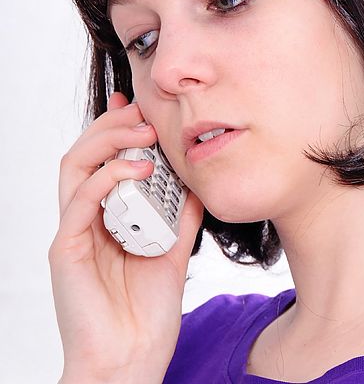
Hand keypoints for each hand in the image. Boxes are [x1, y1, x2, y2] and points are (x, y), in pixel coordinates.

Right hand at [49, 92, 203, 382]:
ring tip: (144, 133)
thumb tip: (196, 182)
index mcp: (105, 216)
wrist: (132, 360)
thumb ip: (180, 216)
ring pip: (74, 166)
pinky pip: (79, 200)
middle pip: (84, 153)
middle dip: (113, 125)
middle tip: (143, 113)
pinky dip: (107, 176)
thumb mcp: (173, 250)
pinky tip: (139, 168)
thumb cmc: (146, 311)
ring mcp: (73, 231)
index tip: (138, 106)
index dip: (115, 128)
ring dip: (108, 141)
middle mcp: (85, 218)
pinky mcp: (65, 249)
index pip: (101, 160)